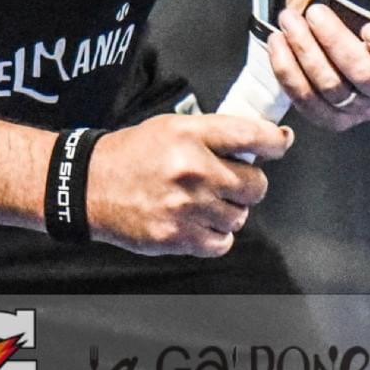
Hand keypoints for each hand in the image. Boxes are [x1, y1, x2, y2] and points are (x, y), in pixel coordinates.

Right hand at [85, 113, 290, 256]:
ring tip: (207, 201)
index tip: (280, 143)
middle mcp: (192, 170)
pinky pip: (222, 242)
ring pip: (240, 216)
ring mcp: (185, 207)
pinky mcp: (177, 237)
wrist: (89, 186)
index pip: (254, 136)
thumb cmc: (134, 154)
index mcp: (191, 136)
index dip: (276, 141)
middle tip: (231, 180)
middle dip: (250, 184)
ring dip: (231, 210)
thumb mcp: (173, 127)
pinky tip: (199, 221)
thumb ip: (216, 134)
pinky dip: (217, 235)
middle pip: (256, 185)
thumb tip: (265, 141)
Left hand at [267, 0, 369, 131]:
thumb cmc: (353, 13)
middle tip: (315, 13)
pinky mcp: (332, 118)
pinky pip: (307, 102)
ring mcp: (361, 108)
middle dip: (335, 41)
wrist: (326, 31)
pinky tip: (279, 43)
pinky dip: (288, 71)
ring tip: (289, 21)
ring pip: (333, 88)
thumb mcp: (366, 0)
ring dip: (306, 51)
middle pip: (365, 76)